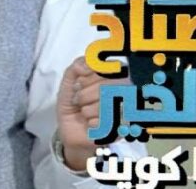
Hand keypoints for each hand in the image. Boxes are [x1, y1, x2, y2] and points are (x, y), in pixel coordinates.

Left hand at [56, 56, 127, 170]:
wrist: (71, 129)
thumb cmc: (74, 102)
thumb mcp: (70, 80)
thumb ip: (77, 65)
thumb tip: (84, 67)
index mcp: (116, 72)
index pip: (105, 69)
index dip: (87, 78)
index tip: (78, 84)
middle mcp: (125, 88)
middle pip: (106, 86)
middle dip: (84, 94)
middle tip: (78, 99)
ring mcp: (126, 107)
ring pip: (106, 104)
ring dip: (86, 110)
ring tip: (84, 112)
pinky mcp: (123, 126)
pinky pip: (106, 121)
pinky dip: (92, 122)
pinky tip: (91, 123)